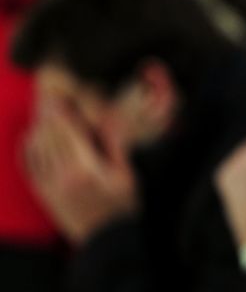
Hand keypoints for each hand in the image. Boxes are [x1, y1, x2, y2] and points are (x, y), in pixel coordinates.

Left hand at [25, 100, 137, 245]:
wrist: (106, 240)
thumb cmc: (122, 208)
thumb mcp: (127, 175)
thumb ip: (116, 147)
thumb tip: (111, 122)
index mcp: (87, 168)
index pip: (68, 133)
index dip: (62, 114)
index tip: (59, 97)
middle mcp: (64, 175)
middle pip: (51, 137)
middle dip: (48, 116)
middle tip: (46, 97)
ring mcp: (51, 186)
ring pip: (38, 150)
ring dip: (38, 129)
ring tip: (41, 113)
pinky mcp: (45, 195)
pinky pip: (30, 168)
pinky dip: (27, 151)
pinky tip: (28, 138)